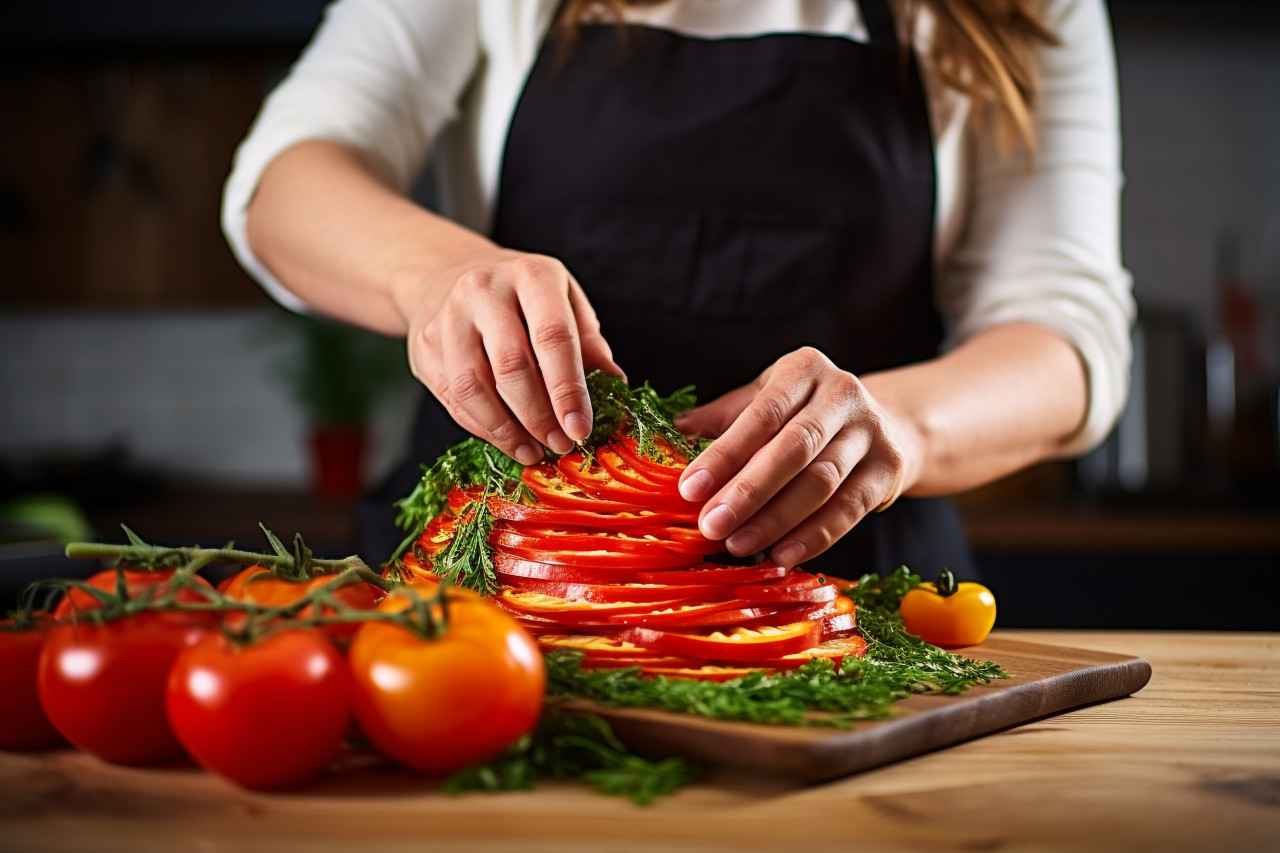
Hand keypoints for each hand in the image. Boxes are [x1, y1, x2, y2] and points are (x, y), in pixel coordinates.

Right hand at [403, 249, 622, 464]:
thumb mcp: (563, 301)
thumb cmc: (520, 296)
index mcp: (530, 274)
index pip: (553, 337)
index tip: (580, 428)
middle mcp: (483, 289)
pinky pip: (453, 398)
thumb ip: (588, 342)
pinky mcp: (423, 345)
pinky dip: (482, 427)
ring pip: (473, 388)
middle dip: (539, 416)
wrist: (448, 274)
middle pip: (511, 366)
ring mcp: (447, 317)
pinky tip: (506, 439)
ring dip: (506, 430)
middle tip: (560, 445)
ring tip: (533, 451)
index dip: (568, 389)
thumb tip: (614, 383)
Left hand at [674, 347, 922, 568]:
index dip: (725, 453)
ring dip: (776, 520)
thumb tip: (671, 432)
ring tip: (738, 545)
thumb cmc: (806, 412)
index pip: (760, 414)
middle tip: (711, 526)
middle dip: (748, 492)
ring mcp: (871, 431)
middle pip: (793, 448)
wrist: (885, 422)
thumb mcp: (766, 399)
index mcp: (804, 369)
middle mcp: (843, 393)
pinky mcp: (889, 469)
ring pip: (821, 482)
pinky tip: (782, 555)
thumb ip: (722, 418)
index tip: (690, 488)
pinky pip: (849, 510)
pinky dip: (814, 536)